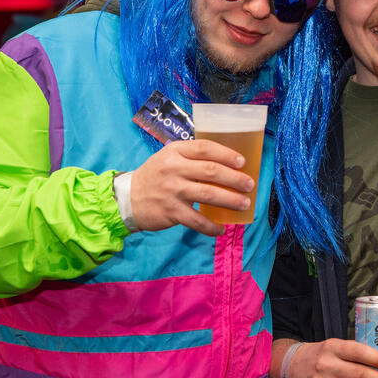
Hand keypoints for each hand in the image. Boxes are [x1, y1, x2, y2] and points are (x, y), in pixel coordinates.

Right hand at [130, 139, 254, 236]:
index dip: (226, 154)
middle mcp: (173, 168)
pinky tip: (222, 229)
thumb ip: (192, 157)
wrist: (127, 198)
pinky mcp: (171, 211)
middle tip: (249, 185)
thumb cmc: (156, 176)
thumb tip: (227, 164)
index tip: (242, 162)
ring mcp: (172, 190)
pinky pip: (197, 220)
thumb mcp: (169, 158)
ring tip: (244, 204)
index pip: (205, 148)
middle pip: (211, 171)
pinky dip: (211, 226)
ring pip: (208, 194)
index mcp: (175, 151)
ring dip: (230, 200)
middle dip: (235, 178)